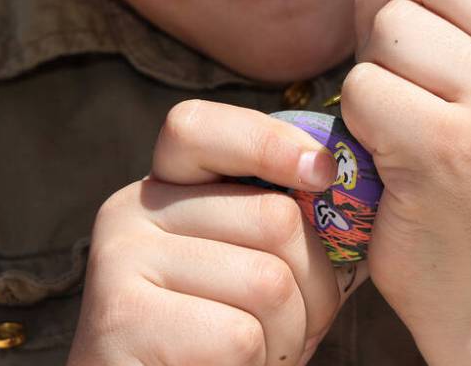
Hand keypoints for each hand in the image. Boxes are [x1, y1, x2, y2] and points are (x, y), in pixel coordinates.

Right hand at [68, 100, 363, 365]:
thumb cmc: (220, 344)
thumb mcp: (250, 265)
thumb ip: (278, 221)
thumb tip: (351, 176)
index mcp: (160, 187)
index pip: (197, 127)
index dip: (268, 141)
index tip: (323, 173)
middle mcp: (130, 213)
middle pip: (272, 217)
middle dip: (314, 285)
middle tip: (295, 327)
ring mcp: (119, 263)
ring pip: (268, 282)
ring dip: (289, 336)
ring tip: (262, 355)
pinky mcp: (122, 319)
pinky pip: (240, 335)